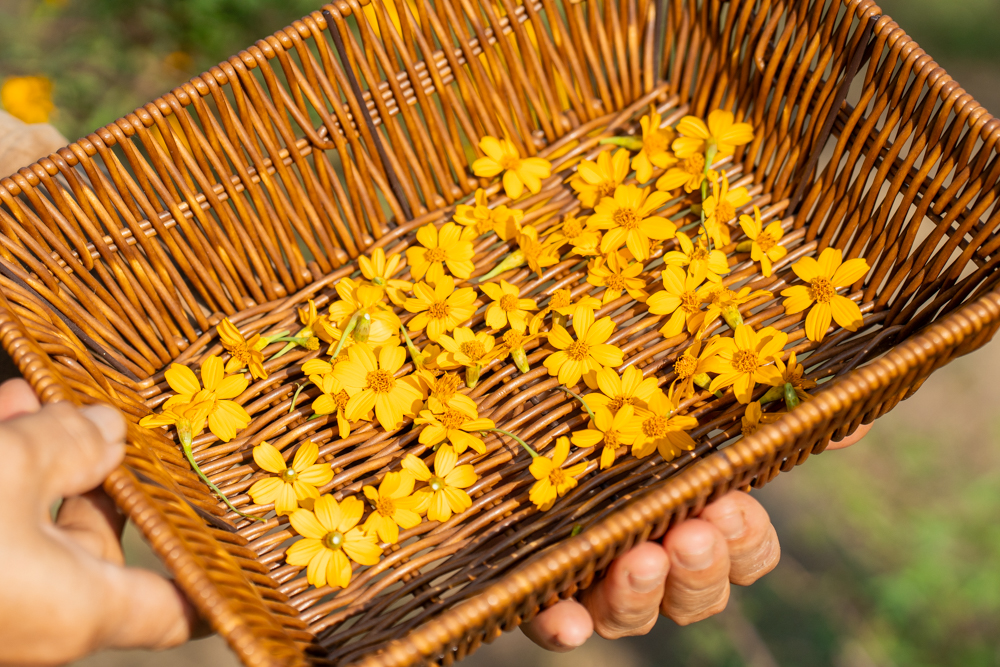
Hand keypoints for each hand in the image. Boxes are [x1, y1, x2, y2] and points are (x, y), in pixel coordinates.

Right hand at [0, 379, 197, 665]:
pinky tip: (10, 405)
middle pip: (102, 543)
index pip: (176, 610)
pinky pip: (0, 512)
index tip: (255, 548)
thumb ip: (68, 446)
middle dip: (110, 472)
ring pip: (40, 519)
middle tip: (129, 419)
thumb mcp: (9, 471)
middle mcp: (42, 611)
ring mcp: (1, 591)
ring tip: (53, 399)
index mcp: (79, 609)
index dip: (217, 581)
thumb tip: (106, 429)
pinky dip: (8, 461)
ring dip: (48, 456)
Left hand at [523, 424, 871, 649]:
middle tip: (694, 533)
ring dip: (644, 595)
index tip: (731, 506)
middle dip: (703, 568)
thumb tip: (852, 416)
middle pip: (698, 593)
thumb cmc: (624, 409)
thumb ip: (761, 410)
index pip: (747, 554)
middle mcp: (655, 558)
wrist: (525, 422)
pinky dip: (563, 627)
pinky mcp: (541, 587)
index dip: (746, 542)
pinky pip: (550, 620)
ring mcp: (598, 580)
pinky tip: (565, 621)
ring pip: (635, 615)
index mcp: (698, 518)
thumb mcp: (685, 400)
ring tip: (641, 558)